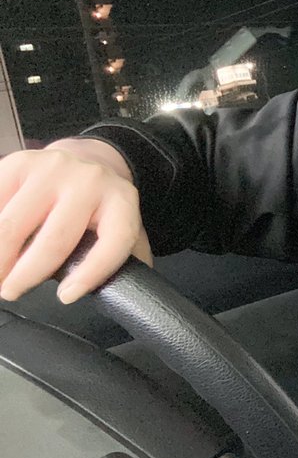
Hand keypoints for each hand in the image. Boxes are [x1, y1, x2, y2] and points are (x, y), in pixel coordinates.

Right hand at [0, 139, 150, 304]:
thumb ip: (125, 259)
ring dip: (0, 256)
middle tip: (11, 292)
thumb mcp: (121, 227)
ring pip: (13, 224)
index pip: (114, 241)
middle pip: (54, 239)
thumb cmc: (99, 208)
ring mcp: (52, 169)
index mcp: (122, 200)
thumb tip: (124, 296)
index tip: (67, 296)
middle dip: (27, 274)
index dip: (92, 273)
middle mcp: (89, 181)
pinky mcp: (18, 164)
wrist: (83, 161)